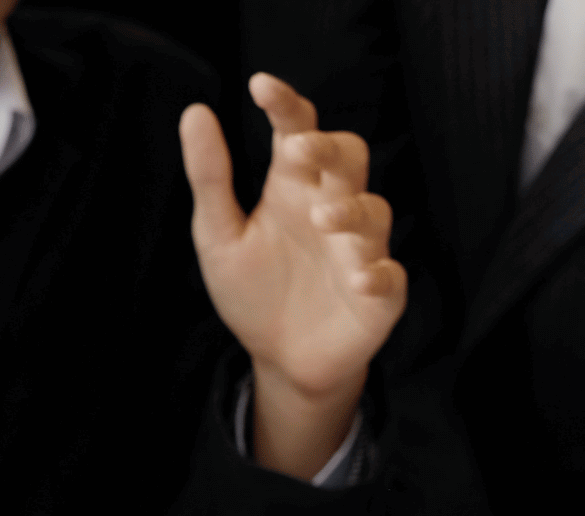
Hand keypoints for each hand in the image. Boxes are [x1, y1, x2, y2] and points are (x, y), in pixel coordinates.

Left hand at [180, 73, 406, 479]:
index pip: (297, 131)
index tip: (261, 87)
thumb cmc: (253, 290)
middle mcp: (331, 207)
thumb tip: (195, 111)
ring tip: (322, 219)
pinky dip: (376, 274)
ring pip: (374, 212)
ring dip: (351, 211)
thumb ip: (211, 178)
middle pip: (349, 157)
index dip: (286, 107)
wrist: (279, 359)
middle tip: (299, 150)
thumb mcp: (218, 234)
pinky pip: (389, 276)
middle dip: (329, 149)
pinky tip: (356, 278)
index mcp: (293, 187)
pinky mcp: (378, 293)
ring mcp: (359, 249)